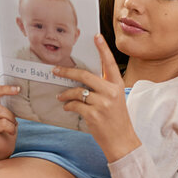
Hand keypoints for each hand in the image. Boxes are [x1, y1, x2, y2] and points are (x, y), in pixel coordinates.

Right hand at [0, 65, 20, 168]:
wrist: (1, 147)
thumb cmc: (3, 126)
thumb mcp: (3, 109)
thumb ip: (2, 98)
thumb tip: (14, 83)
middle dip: (3, 90)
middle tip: (17, 89)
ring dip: (10, 116)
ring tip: (12, 122)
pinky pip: (2, 123)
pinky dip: (11, 126)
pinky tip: (11, 130)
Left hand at [55, 34, 140, 161]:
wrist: (122, 141)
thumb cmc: (117, 120)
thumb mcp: (115, 100)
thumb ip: (103, 88)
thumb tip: (82, 80)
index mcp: (118, 85)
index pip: (110, 64)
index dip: (103, 49)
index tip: (96, 36)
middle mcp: (111, 92)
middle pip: (85, 75)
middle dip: (67, 72)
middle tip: (55, 70)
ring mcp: (103, 104)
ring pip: (77, 92)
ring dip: (65, 94)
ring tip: (60, 96)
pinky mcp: (94, 115)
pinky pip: (75, 105)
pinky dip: (68, 105)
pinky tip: (67, 107)